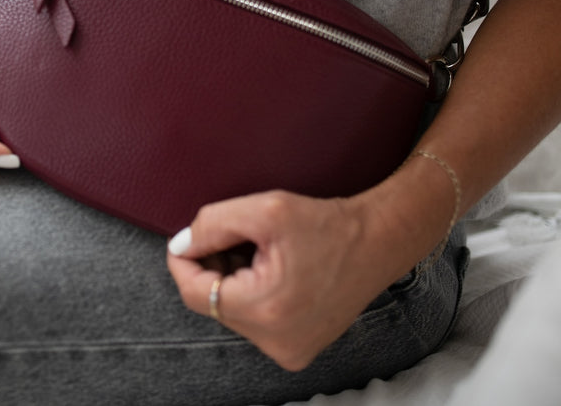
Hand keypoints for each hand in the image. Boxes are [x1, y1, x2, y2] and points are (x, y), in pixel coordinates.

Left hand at [166, 191, 397, 371]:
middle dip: (213, 268)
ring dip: (232, 281)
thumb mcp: (264, 210)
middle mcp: (277, 341)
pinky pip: (254, 323)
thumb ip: (212, 225)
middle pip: (213, 304)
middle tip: (231, 236)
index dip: (183, 263)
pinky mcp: (298, 350)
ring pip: (232, 313)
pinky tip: (270, 270)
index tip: (185, 239)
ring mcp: (290, 351)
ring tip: (257, 251)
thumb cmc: (327, 224)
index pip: (195, 294)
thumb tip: (180, 246)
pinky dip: (251, 295)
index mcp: (267, 310)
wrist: (380, 243)